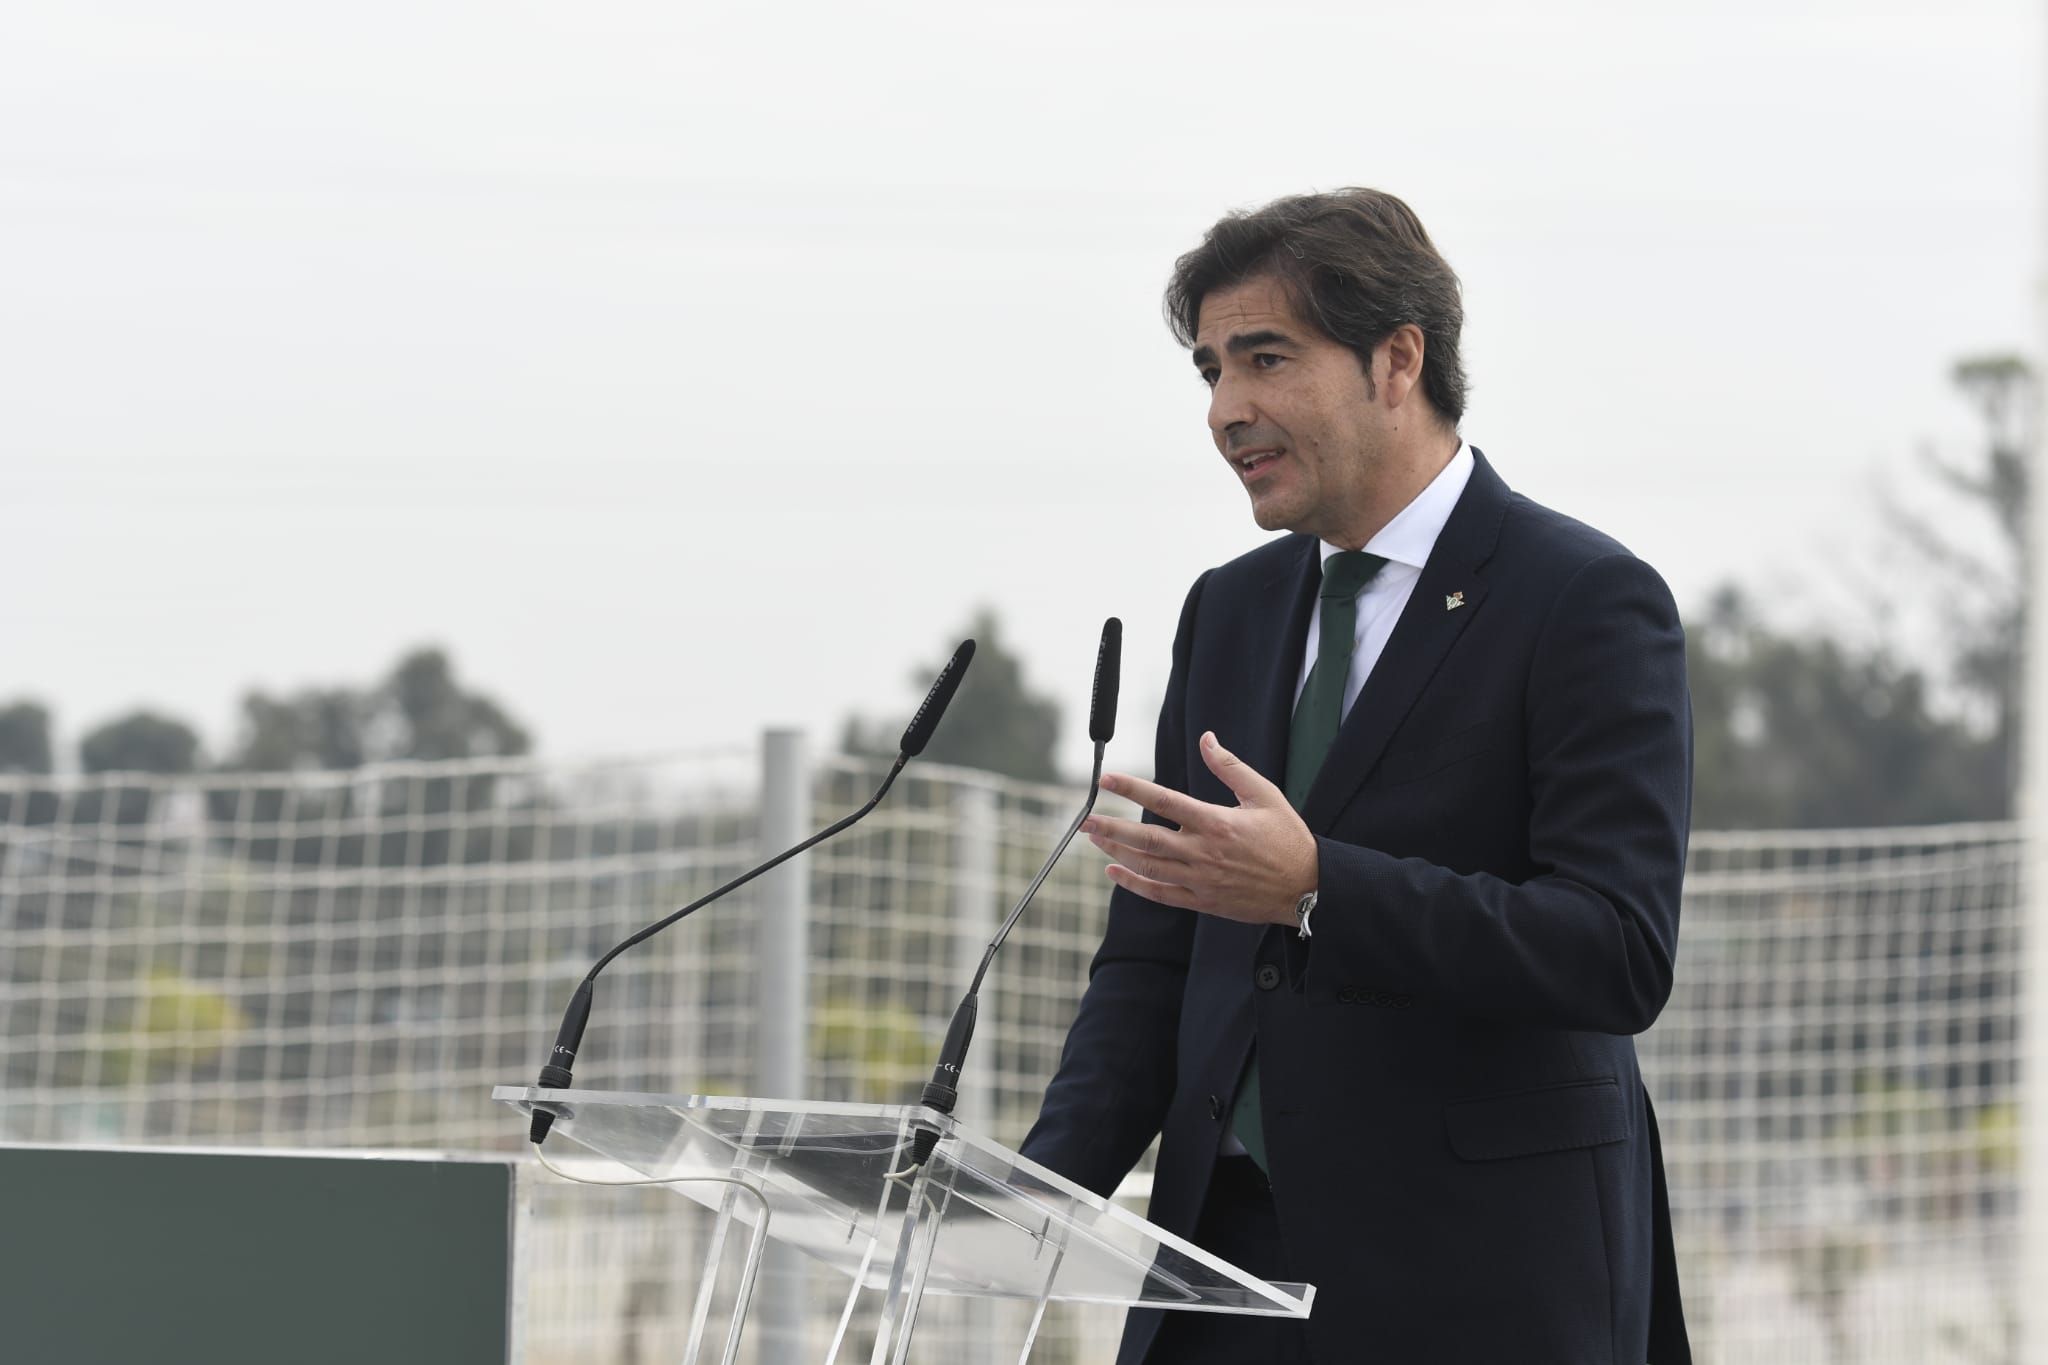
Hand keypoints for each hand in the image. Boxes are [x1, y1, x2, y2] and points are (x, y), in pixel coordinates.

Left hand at [1083, 731, 1317, 924]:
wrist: (1307, 888)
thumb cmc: (1288, 839)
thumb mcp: (1265, 795)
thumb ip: (1231, 767)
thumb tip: (1207, 739)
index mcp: (1217, 822)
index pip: (1165, 800)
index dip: (1132, 788)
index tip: (1107, 779)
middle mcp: (1203, 852)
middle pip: (1146, 838)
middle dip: (1111, 827)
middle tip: (1084, 818)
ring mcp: (1200, 880)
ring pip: (1149, 866)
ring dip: (1117, 852)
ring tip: (1094, 838)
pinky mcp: (1202, 901)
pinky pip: (1161, 894)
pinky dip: (1135, 885)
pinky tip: (1114, 873)